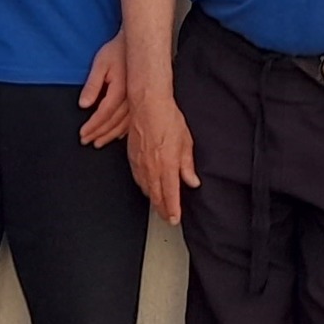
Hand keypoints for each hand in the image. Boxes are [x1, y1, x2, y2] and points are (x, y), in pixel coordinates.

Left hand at [77, 36, 130, 146]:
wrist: (138, 42)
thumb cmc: (117, 50)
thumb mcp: (100, 64)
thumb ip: (92, 85)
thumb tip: (84, 105)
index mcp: (120, 90)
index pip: (104, 114)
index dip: (92, 126)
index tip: (82, 134)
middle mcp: (131, 98)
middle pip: (113, 122)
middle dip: (99, 133)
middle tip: (87, 141)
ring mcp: (138, 99)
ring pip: (124, 124)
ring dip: (110, 134)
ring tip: (99, 142)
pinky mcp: (141, 98)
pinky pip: (133, 120)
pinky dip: (124, 130)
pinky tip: (118, 135)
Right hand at [127, 95, 199, 224]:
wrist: (148, 105)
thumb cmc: (167, 118)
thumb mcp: (185, 141)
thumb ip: (187, 164)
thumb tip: (192, 180)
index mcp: (167, 165)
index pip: (170, 195)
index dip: (172, 210)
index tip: (175, 219)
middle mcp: (152, 168)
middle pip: (156, 196)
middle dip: (162, 210)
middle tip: (168, 218)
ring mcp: (140, 164)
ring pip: (146, 190)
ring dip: (153, 200)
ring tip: (159, 207)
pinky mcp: (132, 158)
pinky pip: (137, 179)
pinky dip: (144, 187)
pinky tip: (147, 188)